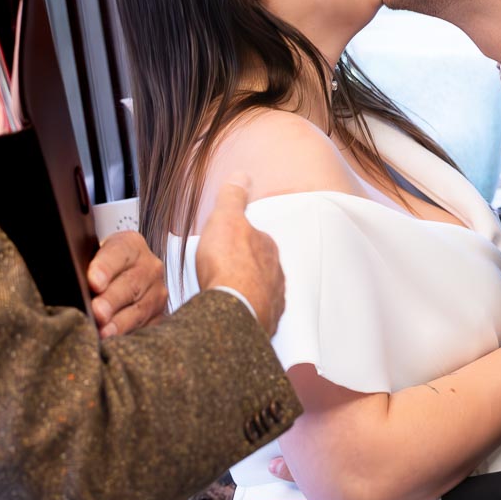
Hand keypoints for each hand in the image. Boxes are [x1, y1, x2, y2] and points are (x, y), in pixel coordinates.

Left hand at [87, 230, 167, 338]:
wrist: (123, 278)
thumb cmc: (100, 269)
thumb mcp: (91, 258)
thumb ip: (82, 266)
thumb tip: (71, 282)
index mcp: (131, 245)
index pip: (119, 253)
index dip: (105, 268)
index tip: (93, 282)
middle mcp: (150, 266)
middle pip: (131, 284)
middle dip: (112, 300)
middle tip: (97, 311)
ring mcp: (157, 292)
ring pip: (140, 308)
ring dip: (120, 322)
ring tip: (103, 332)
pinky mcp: (159, 315)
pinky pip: (146, 326)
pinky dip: (128, 335)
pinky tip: (113, 341)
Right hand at [195, 177, 284, 335]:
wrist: (232, 311)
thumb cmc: (228, 265)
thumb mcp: (225, 219)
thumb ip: (233, 197)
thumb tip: (242, 175)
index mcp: (268, 247)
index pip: (257, 238)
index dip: (241, 240)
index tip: (227, 244)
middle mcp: (276, 274)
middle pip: (261, 267)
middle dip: (247, 268)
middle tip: (224, 270)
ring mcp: (273, 301)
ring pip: (261, 292)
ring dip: (248, 292)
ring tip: (226, 295)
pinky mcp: (265, 324)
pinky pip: (257, 315)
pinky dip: (247, 313)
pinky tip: (233, 314)